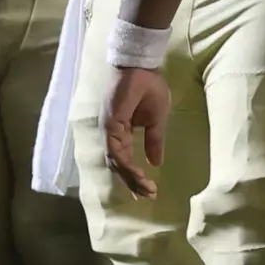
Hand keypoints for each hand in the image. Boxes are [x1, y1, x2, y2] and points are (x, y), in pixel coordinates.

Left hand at [101, 67, 171, 200]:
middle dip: (133, 183)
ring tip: (145, 189)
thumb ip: (154, 140)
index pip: (125, 160)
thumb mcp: (156, 119)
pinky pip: (115, 150)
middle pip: (118, 165)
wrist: (142, 66)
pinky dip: (126, 165)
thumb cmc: (149, 87)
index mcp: (120, 132)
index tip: (150, 191)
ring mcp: (108, 130)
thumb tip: (156, 162)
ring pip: (116, 162)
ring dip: (130, 178)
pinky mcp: (110, 124)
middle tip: (147, 197)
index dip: (135, 177)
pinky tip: (139, 174)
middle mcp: (111, 134)